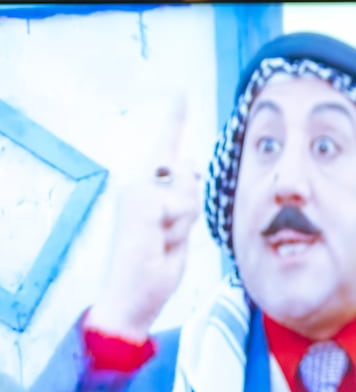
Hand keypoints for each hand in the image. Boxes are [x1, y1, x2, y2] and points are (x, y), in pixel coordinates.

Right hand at [86, 98, 200, 342]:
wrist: (129, 299)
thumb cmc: (153, 266)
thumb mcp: (176, 229)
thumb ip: (181, 197)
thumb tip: (189, 162)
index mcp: (145, 190)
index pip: (166, 149)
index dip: (175, 120)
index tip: (181, 93)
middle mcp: (137, 186)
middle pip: (190, 175)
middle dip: (190, 208)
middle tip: (168, 237)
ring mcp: (138, 193)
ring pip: (190, 193)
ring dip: (186, 224)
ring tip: (164, 243)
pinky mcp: (143, 204)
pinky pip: (184, 208)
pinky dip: (180, 230)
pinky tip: (160, 244)